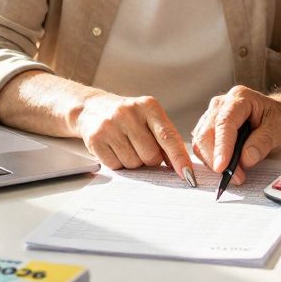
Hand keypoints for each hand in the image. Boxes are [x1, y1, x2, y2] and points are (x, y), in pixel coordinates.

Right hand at [75, 93, 194, 184]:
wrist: (92, 108)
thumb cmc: (129, 118)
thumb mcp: (149, 119)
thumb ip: (166, 139)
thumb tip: (182, 167)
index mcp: (149, 106)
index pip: (168, 137)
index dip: (179, 158)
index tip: (188, 175)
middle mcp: (129, 113)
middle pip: (151, 156)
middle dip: (150, 159)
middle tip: (141, 147)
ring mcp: (110, 125)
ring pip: (133, 163)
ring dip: (133, 162)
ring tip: (125, 146)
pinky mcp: (96, 139)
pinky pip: (115, 166)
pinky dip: (118, 163)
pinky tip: (114, 148)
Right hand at [190, 85, 280, 185]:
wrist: (272, 117)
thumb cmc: (275, 120)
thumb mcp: (279, 129)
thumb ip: (264, 142)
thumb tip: (246, 158)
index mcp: (240, 98)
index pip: (225, 122)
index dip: (222, 146)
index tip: (222, 166)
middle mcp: (221, 104)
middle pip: (206, 132)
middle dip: (216, 159)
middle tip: (234, 177)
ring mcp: (211, 115)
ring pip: (200, 141)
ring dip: (212, 162)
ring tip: (234, 174)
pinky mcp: (206, 128)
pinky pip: (200, 147)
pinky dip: (209, 160)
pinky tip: (225, 167)